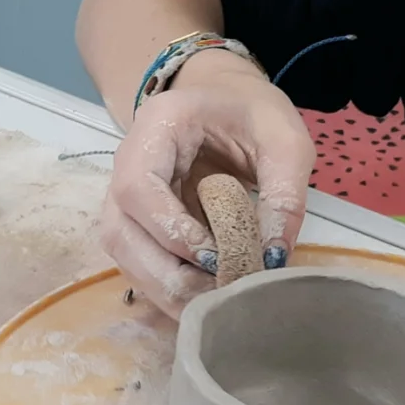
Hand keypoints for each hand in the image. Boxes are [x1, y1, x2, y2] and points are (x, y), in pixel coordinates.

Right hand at [98, 50, 315, 317]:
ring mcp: (126, 195)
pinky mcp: (138, 220)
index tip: (215, 258)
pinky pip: (138, 260)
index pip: (138, 186)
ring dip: (162, 287)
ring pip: (123, 252)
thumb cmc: (252, 112)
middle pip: (119, 230)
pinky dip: (167, 285)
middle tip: (217, 297)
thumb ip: (284, 193)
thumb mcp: (284, 139)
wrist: (225, 98)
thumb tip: (272, 259)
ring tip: (212, 306)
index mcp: (157, 126)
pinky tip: (203, 298)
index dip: (170, 230)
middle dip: (165, 273)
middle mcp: (126, 161)